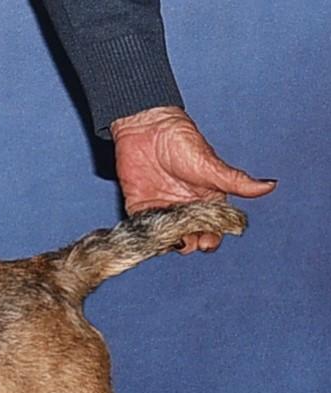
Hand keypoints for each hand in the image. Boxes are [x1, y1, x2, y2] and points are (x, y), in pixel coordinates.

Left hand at [110, 106, 274, 253]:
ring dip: (168, 244)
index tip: (207, 241)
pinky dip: (145, 238)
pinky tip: (149, 237)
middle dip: (190, 245)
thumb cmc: (182, 143)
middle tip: (186, 241)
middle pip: (190, 239)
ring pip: (166, 239)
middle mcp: (185, 210)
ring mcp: (162, 211)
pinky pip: (142, 231)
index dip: (211, 239)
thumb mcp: (211, 166)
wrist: (147, 130)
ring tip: (169, 239)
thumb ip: (236, 181)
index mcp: (207, 201)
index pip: (212, 230)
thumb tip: (270, 186)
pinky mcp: (139, 209)